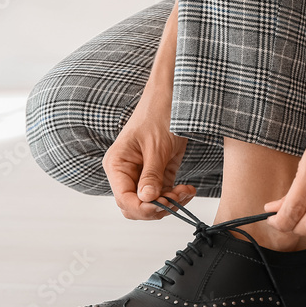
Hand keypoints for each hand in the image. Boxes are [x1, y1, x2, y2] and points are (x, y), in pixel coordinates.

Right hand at [103, 87, 196, 219]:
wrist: (174, 98)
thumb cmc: (159, 114)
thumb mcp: (156, 146)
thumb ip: (151, 175)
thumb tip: (147, 200)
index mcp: (117, 165)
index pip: (123, 198)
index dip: (142, 208)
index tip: (163, 205)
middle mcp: (126, 173)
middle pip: (135, 206)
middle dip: (157, 208)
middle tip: (176, 198)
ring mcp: (142, 175)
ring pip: (151, 204)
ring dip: (170, 203)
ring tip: (187, 191)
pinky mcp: (158, 175)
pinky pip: (164, 195)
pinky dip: (176, 196)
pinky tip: (188, 189)